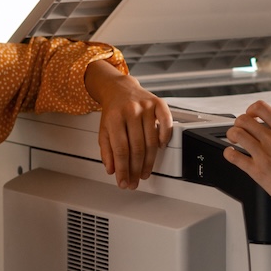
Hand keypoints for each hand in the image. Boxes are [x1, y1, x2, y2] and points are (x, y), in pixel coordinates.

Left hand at [85, 60, 171, 189]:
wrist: (119, 89)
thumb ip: (107, 150)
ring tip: (145, 172)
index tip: (124, 181)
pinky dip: (165, 138)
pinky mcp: (158, 103)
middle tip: (135, 181)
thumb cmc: (113, 111)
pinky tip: (160, 148)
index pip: (120, 150)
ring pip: (151, 141)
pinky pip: (166, 123)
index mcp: (114, 118)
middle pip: (137, 148)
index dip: (123, 169)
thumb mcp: (104, 130)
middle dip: (136, 169)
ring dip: (149, 161)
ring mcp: (146, 107)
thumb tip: (112, 169)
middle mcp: (131, 111)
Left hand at [222, 102, 270, 219]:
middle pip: (244, 119)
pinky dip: (228, 153)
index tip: (251, 116)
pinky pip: (234, 156)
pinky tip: (232, 154)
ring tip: (234, 140)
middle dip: (239, 123)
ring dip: (232, 135)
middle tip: (241, 130)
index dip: (252, 109)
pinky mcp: (256, 171)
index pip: (261, 108)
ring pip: (236, 134)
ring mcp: (263, 155)